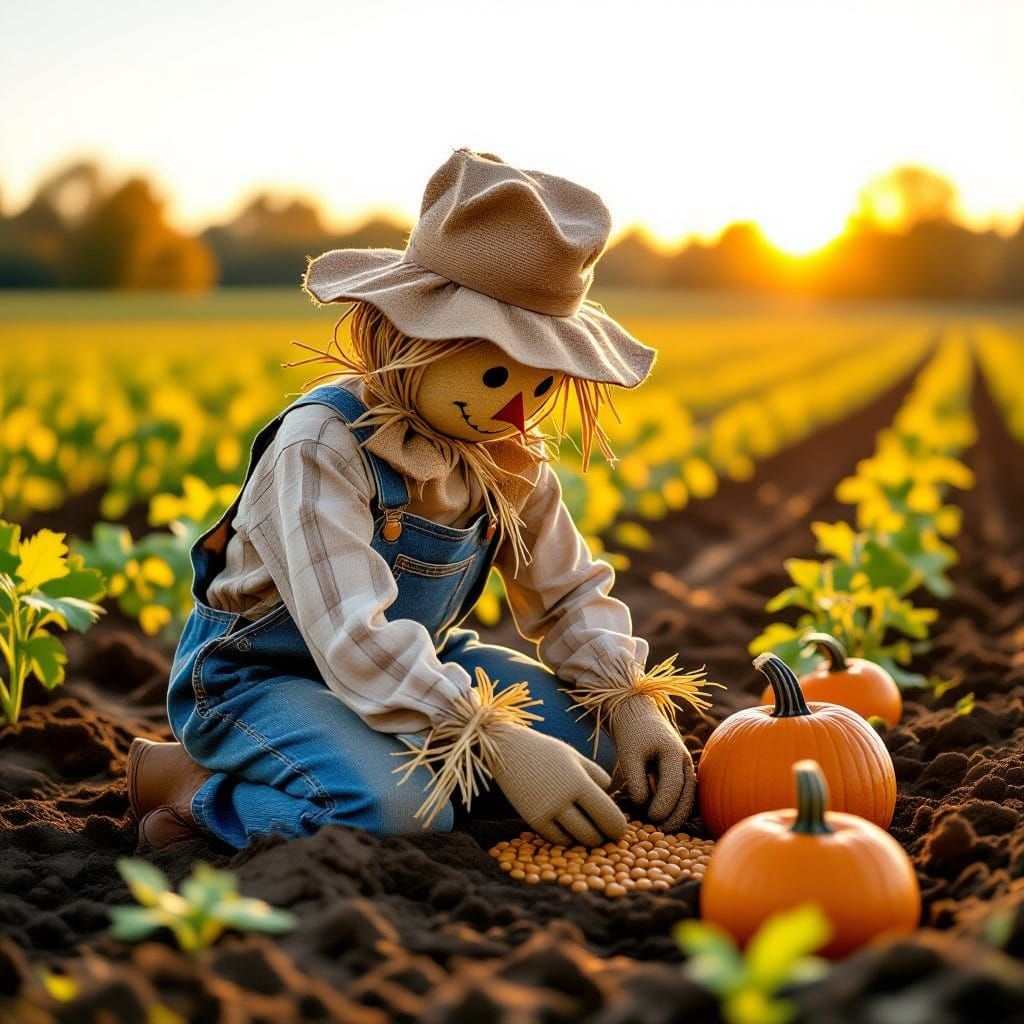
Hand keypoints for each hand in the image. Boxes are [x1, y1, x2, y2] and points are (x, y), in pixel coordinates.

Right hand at [488, 724, 626, 845]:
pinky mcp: (532, 820)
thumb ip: (597, 776)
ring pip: (575, 840)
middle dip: (602, 838)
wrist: (508, 750)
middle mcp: (564, 799)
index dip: (618, 829)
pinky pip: (556, 839)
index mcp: (580, 782)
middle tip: (604, 834)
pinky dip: (566, 837)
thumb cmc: (546, 752)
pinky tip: (569, 829)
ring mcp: (546, 811)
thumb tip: (610, 796)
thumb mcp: (575, 757)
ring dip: (585, 840)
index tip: (619, 831)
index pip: (609, 817)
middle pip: (593, 835)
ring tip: (588, 831)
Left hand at [609, 693, 694, 831]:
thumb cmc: (631, 733)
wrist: (636, 714)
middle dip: (676, 815)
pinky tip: (665, 819)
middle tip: (660, 831)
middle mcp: (684, 760)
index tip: (650, 817)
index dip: (664, 803)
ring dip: (678, 813)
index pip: (674, 784)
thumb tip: (644, 806)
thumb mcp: (628, 754)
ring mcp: (685, 765)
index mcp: (673, 751)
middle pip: (688, 793)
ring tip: (664, 829)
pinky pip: (684, 793)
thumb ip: (635, 779)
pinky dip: (677, 807)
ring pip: (689, 795)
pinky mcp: (680, 771)